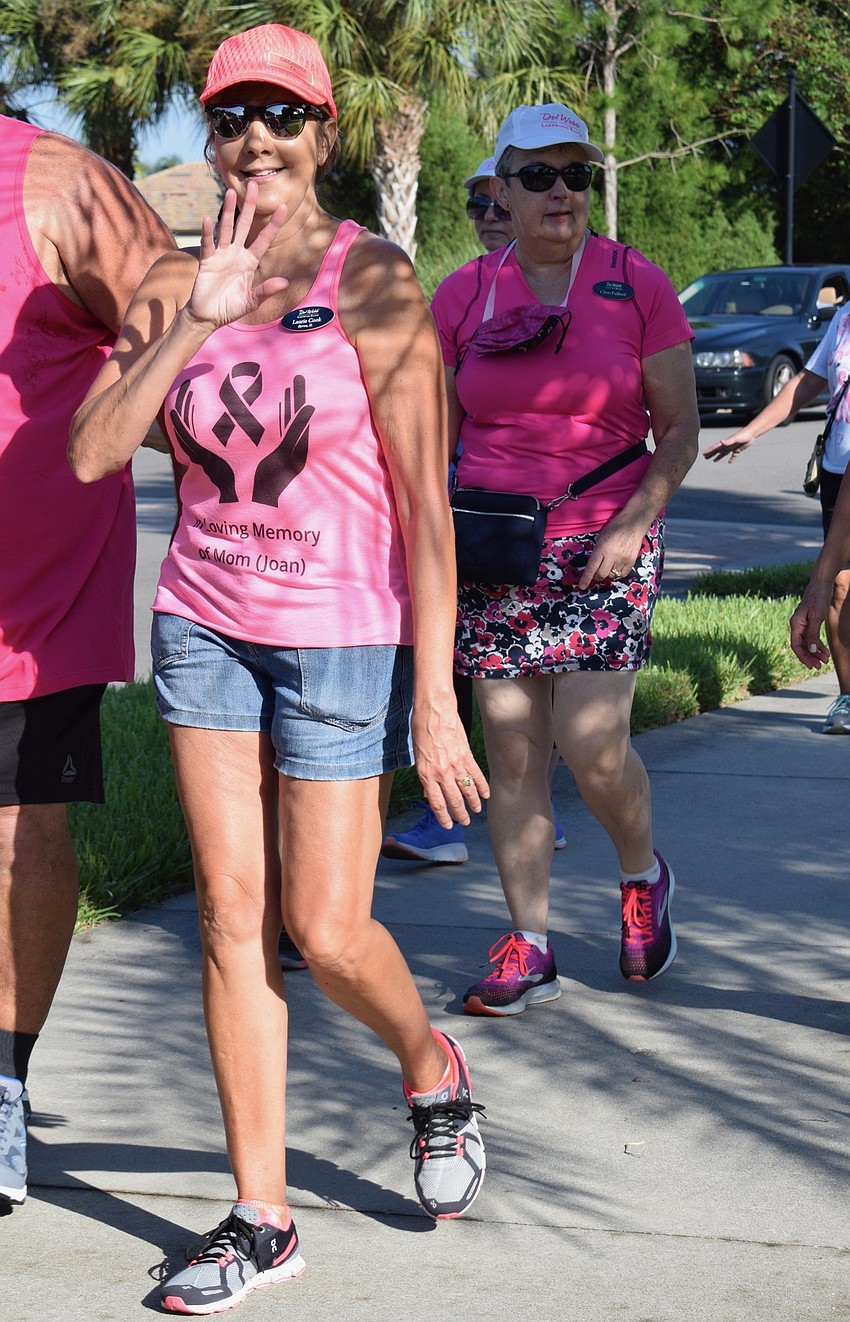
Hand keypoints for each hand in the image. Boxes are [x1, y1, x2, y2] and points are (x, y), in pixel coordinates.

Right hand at [184, 183, 288, 331]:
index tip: (284, 207)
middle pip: (244, 225)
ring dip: (228, 212)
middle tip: (254, 185)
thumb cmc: (230, 308)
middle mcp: (236, 254)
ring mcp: (221, 255)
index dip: (273, 224)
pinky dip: (208, 233)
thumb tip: (284, 282)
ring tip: (231, 192)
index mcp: (250, 262)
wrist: (208, 317)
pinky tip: (208, 220)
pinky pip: (208, 245)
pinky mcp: (207, 261)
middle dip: (249, 207)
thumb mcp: (251, 301)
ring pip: (226, 228)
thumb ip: (266, 290)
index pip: (264, 239)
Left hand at [411, 700, 488, 828]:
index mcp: (427, 774)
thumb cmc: (422, 729)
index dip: (443, 816)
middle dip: (460, 814)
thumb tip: (430, 793)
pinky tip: (486, 794)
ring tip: (476, 811)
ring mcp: (456, 764)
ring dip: (473, 803)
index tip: (448, 826)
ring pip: (467, 790)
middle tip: (465, 823)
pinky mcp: (466, 755)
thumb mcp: (418, 756)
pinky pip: (476, 775)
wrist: (434, 710)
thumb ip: (425, 776)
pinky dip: (482, 786)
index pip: (436, 802)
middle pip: (454, 800)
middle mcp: (442, 772)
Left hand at [578, 519, 644, 589]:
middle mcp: (612, 555)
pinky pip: (622, 574)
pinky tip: (618, 565)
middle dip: (597, 576)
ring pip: (612, 575)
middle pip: (601, 575)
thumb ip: (597, 552)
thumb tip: (593, 566)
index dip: (586, 579)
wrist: (634, 523)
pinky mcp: (631, 561)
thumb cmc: (615, 528)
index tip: (582, 587)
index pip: (591, 568)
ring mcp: (623, 559)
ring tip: (610, 563)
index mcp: (601, 548)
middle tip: (598, 572)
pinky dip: (618, 572)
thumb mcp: (601, 538)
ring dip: (609, 573)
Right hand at [703, 427, 755, 462]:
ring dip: (719, 457)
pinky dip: (731, 458)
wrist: (751, 433)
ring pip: (724, 453)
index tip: (704, 454)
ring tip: (714, 461)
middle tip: (705, 457)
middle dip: (711, 454)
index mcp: (726, 443)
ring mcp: (733, 447)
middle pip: (718, 450)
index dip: (710, 451)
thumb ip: (728, 441)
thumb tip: (721, 442)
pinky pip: (734, 455)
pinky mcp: (738, 449)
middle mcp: (728, 445)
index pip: (716, 447)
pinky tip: (730, 462)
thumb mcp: (735, 438)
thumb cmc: (743, 435)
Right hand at [790, 581, 833, 667]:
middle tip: (819, 666)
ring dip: (816, 652)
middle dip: (810, 656)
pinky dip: (818, 645)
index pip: (796, 645)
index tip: (811, 665)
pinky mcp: (810, 622)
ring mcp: (803, 624)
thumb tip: (812, 649)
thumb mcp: (817, 617)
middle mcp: (797, 625)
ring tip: (825, 660)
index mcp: (795, 624)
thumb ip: (813, 634)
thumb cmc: (818, 598)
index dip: (803, 656)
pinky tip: (825, 651)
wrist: (822, 583)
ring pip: (808, 643)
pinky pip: (812, 637)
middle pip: (801, 646)